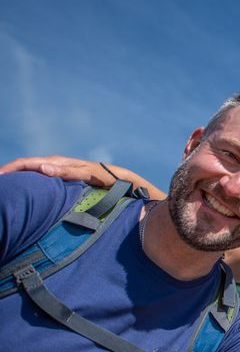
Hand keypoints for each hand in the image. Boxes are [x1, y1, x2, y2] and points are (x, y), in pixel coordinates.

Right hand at [0, 155, 114, 187]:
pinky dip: (28, 180)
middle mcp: (54, 163)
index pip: (27, 163)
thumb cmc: (102, 176)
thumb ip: (65, 172)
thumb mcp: (85, 174)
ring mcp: (57, 169)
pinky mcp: (60, 176)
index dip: (10, 168)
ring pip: (31, 171)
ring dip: (17, 176)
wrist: (116, 177)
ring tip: (5, 186)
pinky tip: (24, 189)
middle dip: (9, 172)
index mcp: (56, 162)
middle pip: (25, 165)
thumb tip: (42, 168)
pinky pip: (39, 177)